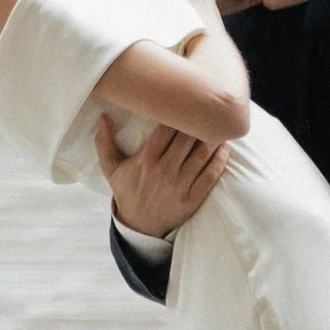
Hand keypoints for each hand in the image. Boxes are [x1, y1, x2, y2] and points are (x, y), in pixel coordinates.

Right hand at [97, 116, 228, 237]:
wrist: (139, 226)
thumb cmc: (127, 192)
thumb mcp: (111, 169)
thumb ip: (104, 142)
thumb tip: (103, 116)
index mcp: (146, 160)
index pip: (166, 130)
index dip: (177, 114)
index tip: (185, 103)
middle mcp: (164, 171)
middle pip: (187, 138)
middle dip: (198, 122)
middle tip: (206, 108)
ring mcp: (180, 185)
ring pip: (201, 154)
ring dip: (213, 137)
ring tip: (219, 123)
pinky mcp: (193, 198)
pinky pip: (211, 175)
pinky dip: (220, 159)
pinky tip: (225, 146)